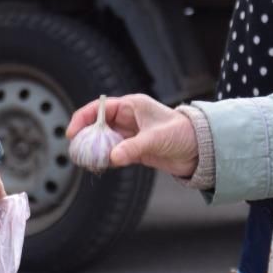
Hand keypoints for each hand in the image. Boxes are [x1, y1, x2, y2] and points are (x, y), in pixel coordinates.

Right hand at [66, 94, 199, 179]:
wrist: (199, 149)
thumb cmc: (182, 133)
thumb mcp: (156, 138)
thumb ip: (133, 147)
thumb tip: (113, 158)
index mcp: (132, 106)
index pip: (100, 108)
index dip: (83, 118)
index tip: (72, 133)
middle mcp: (128, 119)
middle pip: (98, 125)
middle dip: (86, 136)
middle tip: (76, 150)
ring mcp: (130, 135)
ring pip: (104, 141)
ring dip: (94, 150)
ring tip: (86, 161)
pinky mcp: (134, 150)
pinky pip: (114, 153)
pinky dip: (105, 159)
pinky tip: (99, 166)